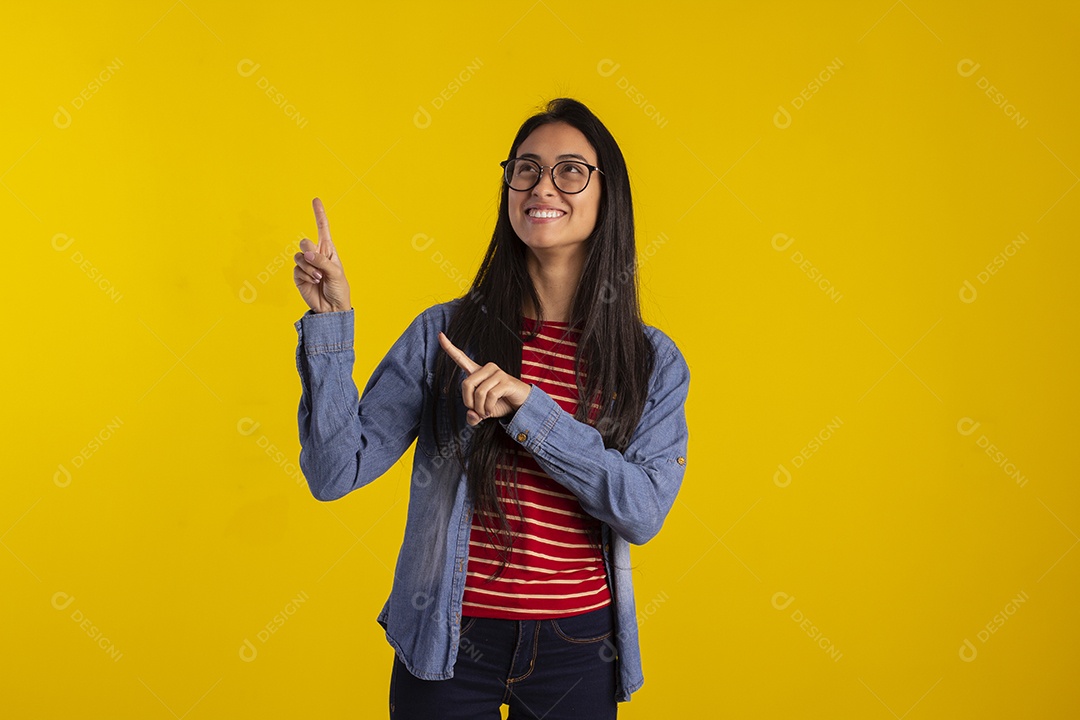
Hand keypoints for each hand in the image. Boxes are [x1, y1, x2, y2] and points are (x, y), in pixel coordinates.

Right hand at [293, 197, 351, 313]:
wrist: (331, 308)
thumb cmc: (339, 289)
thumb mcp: (336, 273)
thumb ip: (322, 261)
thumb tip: (306, 253)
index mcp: (328, 250)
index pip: (322, 229)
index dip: (319, 214)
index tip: (315, 199)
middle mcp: (316, 255)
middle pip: (304, 242)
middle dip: (310, 252)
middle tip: (318, 266)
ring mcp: (306, 265)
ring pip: (299, 256)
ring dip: (309, 268)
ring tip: (319, 278)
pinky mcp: (298, 275)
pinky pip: (296, 268)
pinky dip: (305, 275)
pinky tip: (313, 282)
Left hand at [438, 332, 531, 425]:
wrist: (520, 404)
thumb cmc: (499, 404)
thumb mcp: (482, 412)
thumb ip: (473, 416)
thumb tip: (471, 415)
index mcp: (477, 372)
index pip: (460, 357)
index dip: (449, 347)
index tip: (440, 334)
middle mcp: (486, 368)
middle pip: (466, 384)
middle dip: (468, 402)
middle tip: (477, 411)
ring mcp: (497, 373)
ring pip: (478, 392)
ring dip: (480, 408)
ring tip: (486, 412)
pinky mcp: (505, 380)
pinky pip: (490, 396)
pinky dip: (488, 407)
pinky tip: (491, 410)